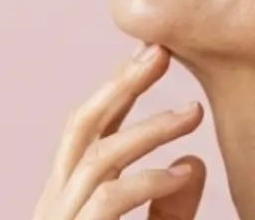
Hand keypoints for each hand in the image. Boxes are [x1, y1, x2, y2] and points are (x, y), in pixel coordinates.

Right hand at [32, 45, 205, 219]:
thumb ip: (170, 209)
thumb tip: (192, 162)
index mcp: (73, 193)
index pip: (93, 128)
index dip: (121, 88)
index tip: (153, 55)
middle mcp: (59, 200)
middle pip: (83, 125)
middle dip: (122, 83)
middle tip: (160, 51)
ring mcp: (61, 218)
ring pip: (99, 157)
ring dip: (150, 129)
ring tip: (194, 112)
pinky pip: (108, 199)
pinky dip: (147, 182)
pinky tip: (180, 174)